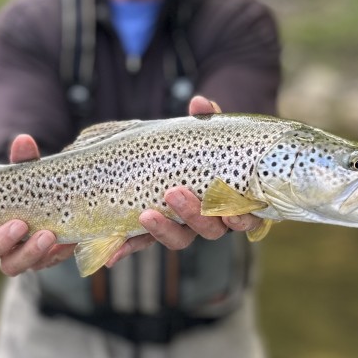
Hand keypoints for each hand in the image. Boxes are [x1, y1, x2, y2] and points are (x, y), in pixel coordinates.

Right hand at [0, 134, 75, 274]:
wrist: (55, 202)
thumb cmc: (25, 186)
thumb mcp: (25, 171)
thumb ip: (23, 160)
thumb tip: (24, 141)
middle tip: (19, 225)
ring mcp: (11, 255)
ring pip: (10, 266)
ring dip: (28, 252)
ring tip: (48, 234)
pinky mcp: (35, 262)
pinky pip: (42, 264)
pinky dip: (54, 254)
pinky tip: (66, 241)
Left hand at [105, 95, 263, 267]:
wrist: (181, 159)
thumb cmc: (205, 149)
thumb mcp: (207, 135)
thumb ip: (207, 122)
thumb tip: (199, 102)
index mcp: (233, 201)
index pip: (244, 220)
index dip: (241, 221)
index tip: (232, 213)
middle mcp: (210, 220)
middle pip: (209, 230)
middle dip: (192, 215)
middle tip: (174, 193)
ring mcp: (183, 227)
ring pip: (179, 238)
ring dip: (163, 230)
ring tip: (146, 214)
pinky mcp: (155, 230)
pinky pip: (143, 243)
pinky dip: (128, 247)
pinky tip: (112, 255)